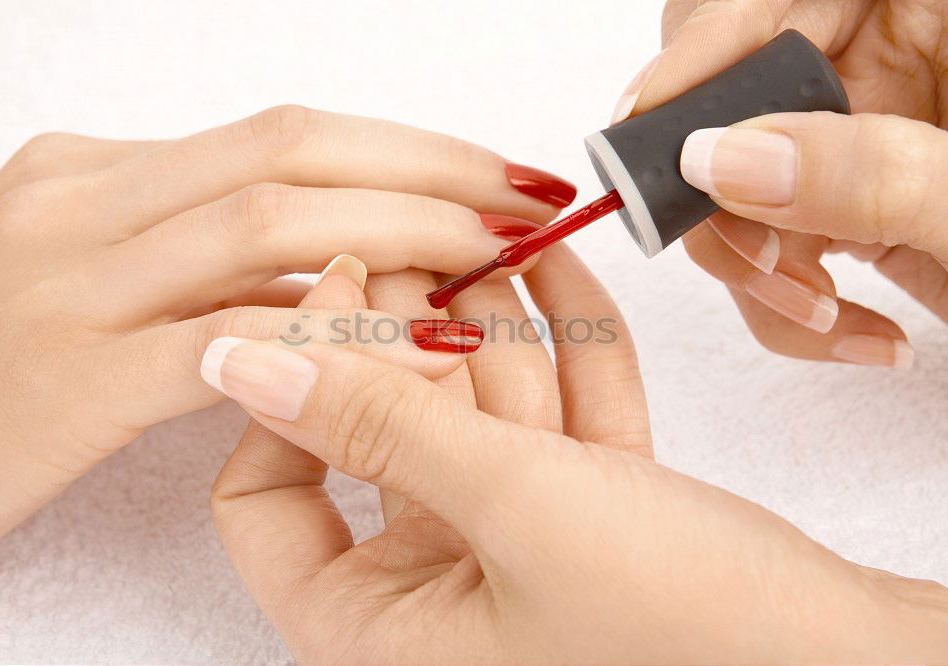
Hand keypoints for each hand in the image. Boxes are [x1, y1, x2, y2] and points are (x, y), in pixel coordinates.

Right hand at [0, 106, 573, 570]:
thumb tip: (320, 242)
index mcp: (88, 173)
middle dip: (427, 170)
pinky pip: (232, 342)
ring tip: (498, 259)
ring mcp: (69, 286)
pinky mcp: (68, 383)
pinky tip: (424, 350)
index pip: (279, 134)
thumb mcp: (74, 276)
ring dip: (403, 234)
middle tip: (526, 197)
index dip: (404, 145)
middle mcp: (79, 206)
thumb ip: (180, 248)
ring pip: (268, 227)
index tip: (491, 171)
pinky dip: (339, 336)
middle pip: (290, 156)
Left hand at [208, 248, 947, 662]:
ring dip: (491, 328)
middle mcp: (431, 599)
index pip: (263, 496)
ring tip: (498, 238)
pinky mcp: (578, 520)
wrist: (853, 660)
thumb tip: (238, 362)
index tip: (346, 300)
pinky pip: (547, 424)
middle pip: (379, 439)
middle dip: (416, 338)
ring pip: (470, 420)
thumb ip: (374, 425)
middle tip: (435, 244)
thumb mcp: (515, 505)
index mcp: (378, 631)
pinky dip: (558, 354)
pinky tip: (555, 272)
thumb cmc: (687, 623)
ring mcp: (506, 554)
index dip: (294, 392)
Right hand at [612, 0, 947, 367]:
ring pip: (735, 173)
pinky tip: (848, 333)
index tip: (648, 126)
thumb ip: (868, 173)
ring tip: (817, 313)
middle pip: (740, 81)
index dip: (706, 48)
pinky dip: (782, 299)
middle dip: (724, 177)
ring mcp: (865, 130)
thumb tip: (719, 157)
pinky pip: (769, 237)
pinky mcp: (850, 203)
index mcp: (939, 9)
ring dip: (750, 259)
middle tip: (747, 244)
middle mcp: (893, 56)